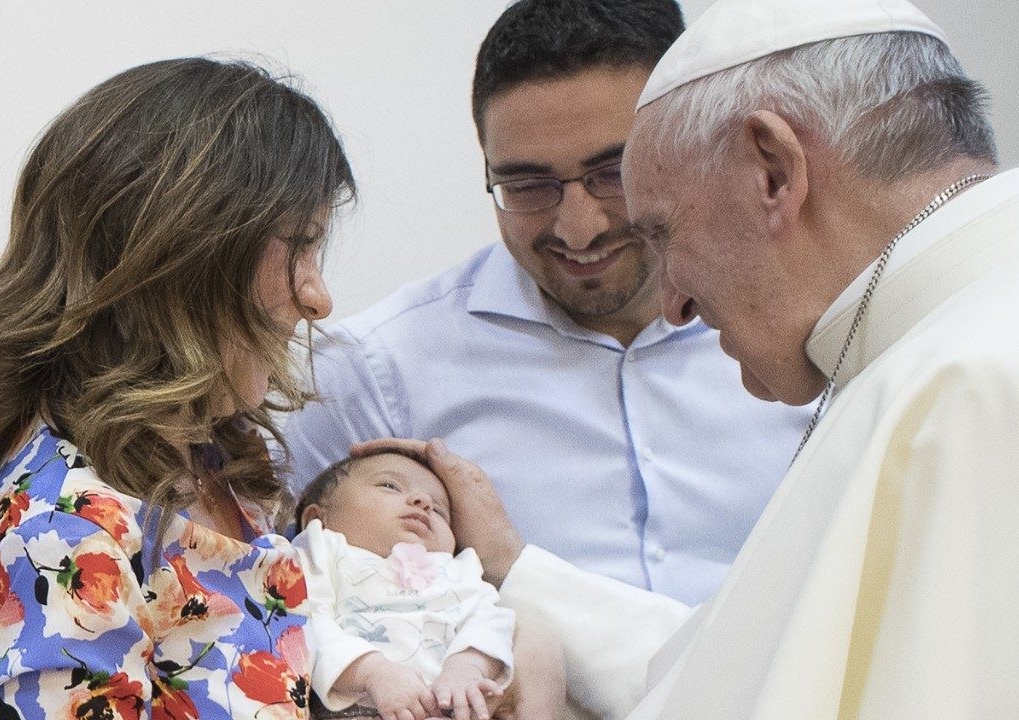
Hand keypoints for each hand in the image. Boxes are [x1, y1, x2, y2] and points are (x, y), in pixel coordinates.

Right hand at [340, 652, 437, 719]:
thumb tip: (433, 696)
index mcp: (418, 689)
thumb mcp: (415, 673)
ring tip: (411, 717)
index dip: (436, 712)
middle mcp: (409, 698)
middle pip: (422, 716)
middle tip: (422, 716)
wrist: (376, 671)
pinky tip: (400, 718)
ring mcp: (397, 705)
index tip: (436, 714)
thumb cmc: (397, 672)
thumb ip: (424, 685)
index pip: (432, 705)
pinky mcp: (386, 710)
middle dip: (423, 718)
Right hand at [349, 438, 524, 585]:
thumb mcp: (470, 501)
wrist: (502, 567)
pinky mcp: (441, 515)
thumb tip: (432, 442)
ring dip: (388, 473)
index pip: (419, 449)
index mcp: (459, 471)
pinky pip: (414, 498)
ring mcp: (446, 497)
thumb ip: (453, 473)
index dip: (388, 446)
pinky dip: (396, 495)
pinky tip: (382, 501)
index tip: (359, 450)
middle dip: (383, 455)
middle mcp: (452, 480)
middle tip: (353, 458)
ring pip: (411, 477)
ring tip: (361, 474)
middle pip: (412, 460)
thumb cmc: (488, 534)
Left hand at [431, 650, 503, 719]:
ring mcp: (468, 685)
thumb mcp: (434, 693)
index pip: (443, 694)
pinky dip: (493, 687)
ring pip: (475, 696)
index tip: (443, 704)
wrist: (458, 669)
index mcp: (443, 690)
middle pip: (460, 701)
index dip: (444, 698)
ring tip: (484, 718)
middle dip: (463, 712)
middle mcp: (457, 688)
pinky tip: (499, 693)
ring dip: (480, 707)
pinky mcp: (479, 683)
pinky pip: (487, 684)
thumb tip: (424, 717)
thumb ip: (430, 705)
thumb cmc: (443, 689)